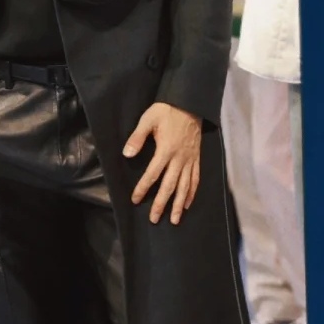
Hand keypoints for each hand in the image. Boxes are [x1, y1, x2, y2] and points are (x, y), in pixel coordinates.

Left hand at [123, 103, 201, 224]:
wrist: (190, 104)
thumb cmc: (166, 111)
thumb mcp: (148, 120)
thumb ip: (137, 138)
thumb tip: (127, 154)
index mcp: (166, 150)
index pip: (153, 174)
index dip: (143, 188)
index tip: (135, 199)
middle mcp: (179, 158)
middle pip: (170, 185)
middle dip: (161, 204)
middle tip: (154, 219)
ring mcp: (190, 160)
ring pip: (185, 186)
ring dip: (179, 204)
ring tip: (174, 219)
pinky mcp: (196, 158)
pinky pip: (195, 179)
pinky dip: (192, 193)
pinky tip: (187, 204)